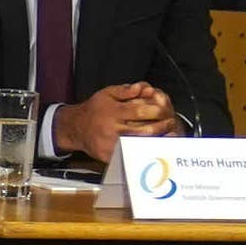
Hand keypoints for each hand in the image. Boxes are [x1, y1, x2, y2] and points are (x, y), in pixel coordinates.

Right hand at [52, 84, 172, 153]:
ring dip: (156, 140)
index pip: (138, 111)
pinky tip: (153, 147)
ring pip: (138, 144)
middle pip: (142, 130)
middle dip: (160, 127)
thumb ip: (125, 90)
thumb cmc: (94, 109)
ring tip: (168, 136)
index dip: (155, 111)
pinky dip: (143, 152)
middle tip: (170, 123)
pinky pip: (130, 155)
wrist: (75, 127)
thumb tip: (142, 88)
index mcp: (112, 112)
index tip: (165, 111)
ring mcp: (110, 144)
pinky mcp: (108, 156)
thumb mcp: (107, 93)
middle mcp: (111, 129)